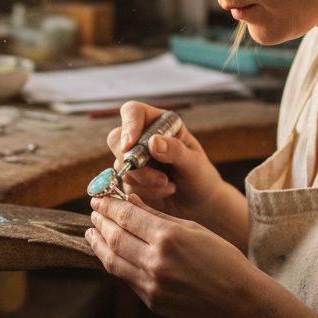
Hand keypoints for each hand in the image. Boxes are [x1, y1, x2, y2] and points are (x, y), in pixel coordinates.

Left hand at [86, 194, 260, 317]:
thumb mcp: (193, 229)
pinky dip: (116, 262)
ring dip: (99, 244)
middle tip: (94, 211)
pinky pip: (126, 278)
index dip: (109, 205)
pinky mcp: (152, 301)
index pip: (126, 216)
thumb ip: (157, 216)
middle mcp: (156, 261)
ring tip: (93, 232)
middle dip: (101, 222)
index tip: (100, 198)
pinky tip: (112, 253)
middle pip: (115, 237)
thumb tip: (129, 200)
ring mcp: (152, 284)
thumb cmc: (222, 259)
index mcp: (169, 237)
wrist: (239, 301)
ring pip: (113, 261)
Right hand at [107, 101, 222, 221]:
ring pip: (120, 165)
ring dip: (144, 180)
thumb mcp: (194, 164)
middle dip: (134, 162)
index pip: (133, 112)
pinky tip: (164, 192)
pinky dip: (145, 192)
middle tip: (160, 178)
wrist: (200, 206)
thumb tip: (153, 142)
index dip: (128, 125)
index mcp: (160, 123)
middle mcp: (142, 138)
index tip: (130, 145)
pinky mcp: (130, 180)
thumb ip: (176, 151)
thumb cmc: (201, 178)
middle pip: (117, 139)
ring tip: (169, 185)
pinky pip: (125, 185)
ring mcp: (133, 159)